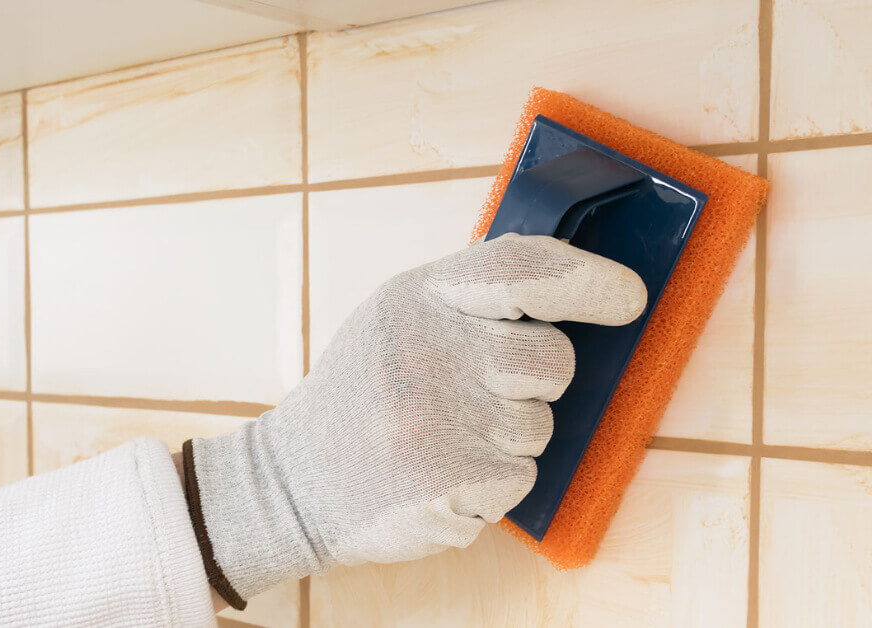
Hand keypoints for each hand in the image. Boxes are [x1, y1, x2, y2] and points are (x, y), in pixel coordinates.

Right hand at [182, 234, 646, 608]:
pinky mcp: (453, 482)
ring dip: (506, 440)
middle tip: (474, 394)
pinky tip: (439, 474)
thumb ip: (469, 300)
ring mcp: (440, 420)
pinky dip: (490, 484)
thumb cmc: (363, 395)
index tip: (628, 298)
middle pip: (552, 360)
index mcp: (417, 299)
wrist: (294, 481)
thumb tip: (576, 285)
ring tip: (441, 438)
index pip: (521, 268)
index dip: (587, 280)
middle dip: (532, 385)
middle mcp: (428, 351)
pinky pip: (520, 477)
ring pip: (541, 427)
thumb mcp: (397, 319)